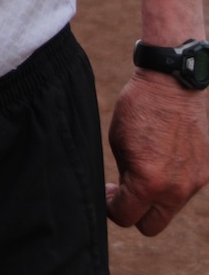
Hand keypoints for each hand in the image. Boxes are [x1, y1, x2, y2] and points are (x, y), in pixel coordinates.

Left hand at [106, 71, 208, 234]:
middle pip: (151, 226)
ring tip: (143, 171)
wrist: (172, 83)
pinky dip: (171, 183)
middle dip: (134, 212)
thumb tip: (125, 193)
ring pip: (169, 209)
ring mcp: (193, 183)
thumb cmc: (139, 107)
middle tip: (124, 191)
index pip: (126, 217)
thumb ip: (125, 175)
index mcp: (148, 182)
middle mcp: (175, 189)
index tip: (109, 193)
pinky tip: (162, 160)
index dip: (111, 207)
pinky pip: (184, 190)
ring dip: (154, 199)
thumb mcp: (118, 141)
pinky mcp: (204, 172)